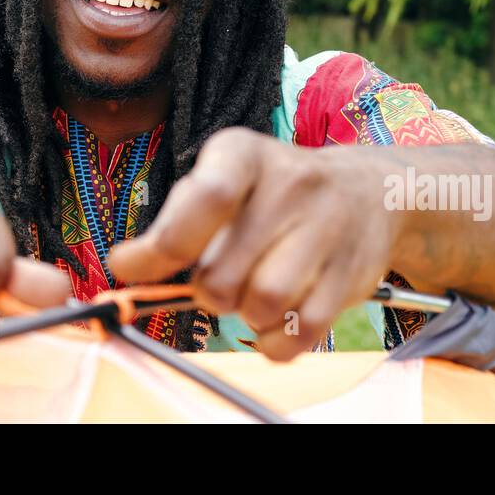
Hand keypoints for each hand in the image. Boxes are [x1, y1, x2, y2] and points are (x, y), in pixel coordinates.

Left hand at [108, 127, 398, 359]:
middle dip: (208, 289)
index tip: (128, 267)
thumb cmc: (272, 194)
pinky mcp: (351, 276)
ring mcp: (327, 230)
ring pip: (261, 305)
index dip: (161, 245)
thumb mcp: (224, 181)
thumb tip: (123, 267)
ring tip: (253, 288)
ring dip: (244, 314)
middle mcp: (291, 184)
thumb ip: (176, 222)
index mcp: (245, 154)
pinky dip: (274, 340)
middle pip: (222, 273)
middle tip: (222, 274)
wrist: (371, 194)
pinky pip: (296, 335)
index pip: (206, 198)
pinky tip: (278, 315)